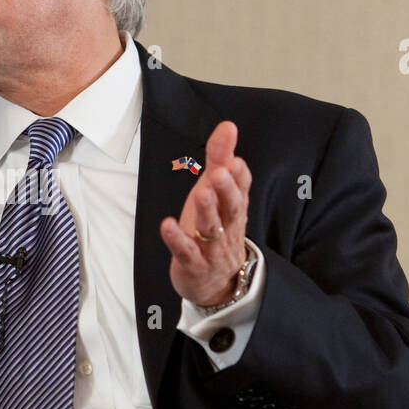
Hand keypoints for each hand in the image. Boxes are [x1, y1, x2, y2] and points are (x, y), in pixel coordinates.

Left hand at [158, 120, 251, 307]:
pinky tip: (167, 225)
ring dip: (206, 211)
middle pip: (231, 208)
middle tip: (221, 172)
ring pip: (211, 229)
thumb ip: (220, 158)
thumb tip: (228, 126)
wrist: (219, 282)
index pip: (242, 189)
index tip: (235, 160)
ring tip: (202, 192)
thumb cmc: (216, 229)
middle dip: (227, 190)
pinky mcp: (193, 264)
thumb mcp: (217, 192)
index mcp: (233, 207)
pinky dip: (177, 239)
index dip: (239, 176)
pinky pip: (186, 252)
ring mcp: (211, 247)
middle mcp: (227, 226)